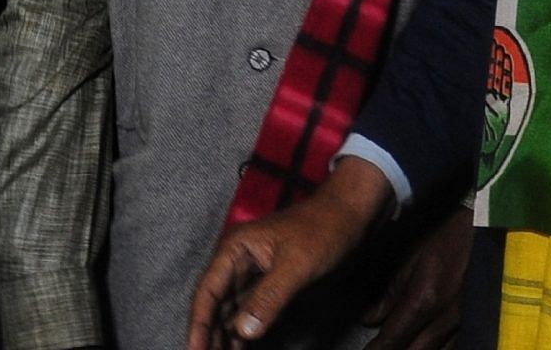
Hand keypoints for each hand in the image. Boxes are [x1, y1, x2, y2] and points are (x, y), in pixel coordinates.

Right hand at [187, 159, 393, 349]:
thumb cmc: (324, 230)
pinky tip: (241, 348)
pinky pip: (249, 309)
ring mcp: (252, 271)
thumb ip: (268, 297)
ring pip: (230, 310)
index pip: (207, 292)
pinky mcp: (268, 281)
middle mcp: (237, 260)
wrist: (351, 213)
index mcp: (235, 249)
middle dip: (210, 335)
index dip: (198, 324)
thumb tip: (241, 332)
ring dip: (225, 336)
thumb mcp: (296, 265)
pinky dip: (244, 330)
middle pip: (215, 305)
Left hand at [360, 211, 470, 349]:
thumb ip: (390, 293)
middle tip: (383, 348)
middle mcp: (446, 317)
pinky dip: (437, 348)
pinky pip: (453, 345)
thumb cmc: (446, 236)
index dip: (377, 349)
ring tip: (404, 344)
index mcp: (425, 299)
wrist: (487, 226)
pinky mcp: (476, 320)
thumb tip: (370, 319)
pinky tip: (426, 342)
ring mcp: (464, 322)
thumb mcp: (411, 257)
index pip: (393, 339)